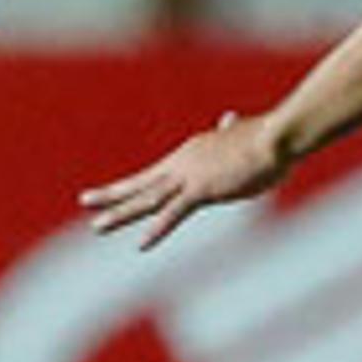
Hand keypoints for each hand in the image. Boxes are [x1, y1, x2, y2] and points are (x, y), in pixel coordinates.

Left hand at [79, 110, 290, 249]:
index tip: (115, 193)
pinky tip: (140, 244)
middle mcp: (182, 163)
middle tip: (85, 201)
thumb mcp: (243, 135)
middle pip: (141, 182)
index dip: (134, 185)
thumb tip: (227, 117)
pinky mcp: (202, 189)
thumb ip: (231, 130)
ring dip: (121, 214)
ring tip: (97, 226)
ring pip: (148, 199)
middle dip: (112, 194)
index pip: (156, 174)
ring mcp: (189, 176)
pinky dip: (157, 229)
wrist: (276, 137)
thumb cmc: (267, 138)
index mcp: (190, 154)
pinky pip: (174, 213)